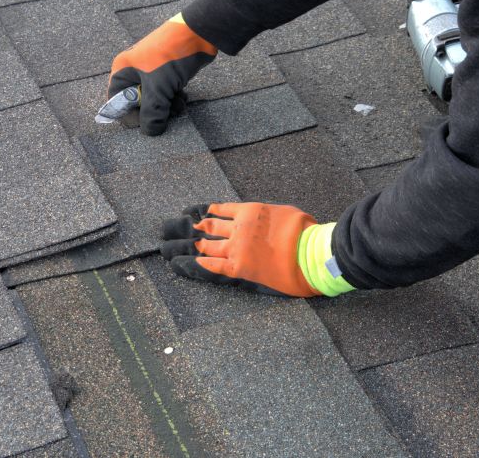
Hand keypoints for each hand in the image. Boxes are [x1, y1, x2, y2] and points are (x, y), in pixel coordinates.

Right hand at [109, 13, 216, 135]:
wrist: (198, 34)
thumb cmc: (171, 56)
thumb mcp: (158, 88)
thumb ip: (152, 113)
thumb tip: (151, 131)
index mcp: (123, 71)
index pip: (116, 102)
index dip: (129, 115)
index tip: (146, 123)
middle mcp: (134, 71)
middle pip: (138, 103)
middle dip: (154, 111)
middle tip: (166, 113)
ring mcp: (152, 72)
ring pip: (155, 100)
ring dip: (167, 107)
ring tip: (178, 103)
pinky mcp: (168, 74)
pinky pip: (166, 94)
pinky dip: (174, 98)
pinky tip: (183, 96)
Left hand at [160, 202, 354, 296]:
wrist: (311, 254)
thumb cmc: (305, 233)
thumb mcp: (284, 212)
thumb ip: (266, 215)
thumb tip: (262, 219)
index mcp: (251, 211)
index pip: (220, 209)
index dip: (203, 211)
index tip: (191, 213)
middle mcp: (239, 227)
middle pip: (207, 226)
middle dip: (186, 228)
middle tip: (169, 228)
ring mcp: (237, 248)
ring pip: (205, 245)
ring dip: (185, 246)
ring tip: (167, 248)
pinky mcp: (238, 268)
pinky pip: (212, 266)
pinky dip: (198, 264)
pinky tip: (185, 263)